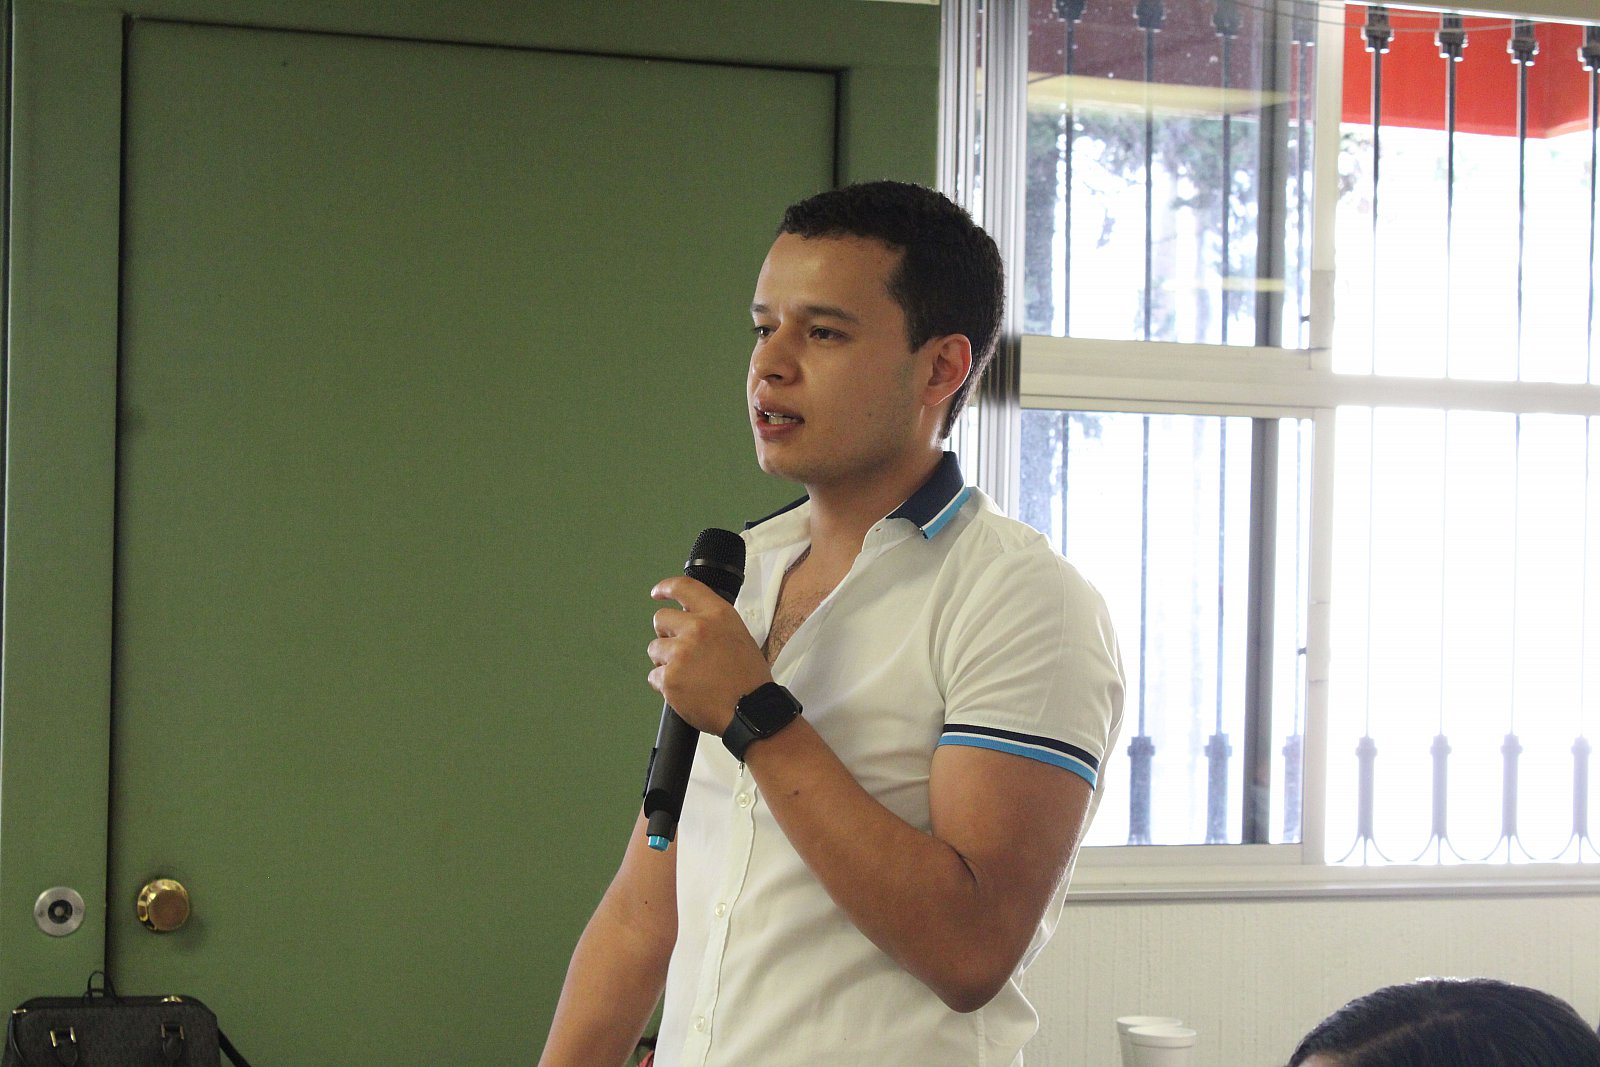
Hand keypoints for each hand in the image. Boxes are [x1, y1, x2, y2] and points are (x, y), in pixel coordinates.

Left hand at [647, 576, 771, 734]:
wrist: (751, 710)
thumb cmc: (749, 679)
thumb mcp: (739, 636)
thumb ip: (713, 624)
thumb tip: (691, 623)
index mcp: (717, 614)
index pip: (684, 587)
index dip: (666, 588)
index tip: (658, 592)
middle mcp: (697, 628)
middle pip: (661, 618)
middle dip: (665, 633)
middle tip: (678, 649)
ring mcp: (680, 653)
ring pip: (655, 649)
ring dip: (664, 661)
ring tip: (686, 675)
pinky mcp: (670, 678)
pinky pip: (654, 677)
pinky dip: (665, 685)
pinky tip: (684, 690)